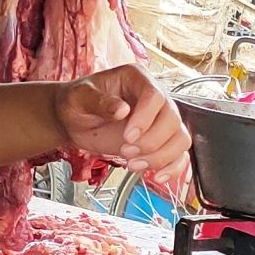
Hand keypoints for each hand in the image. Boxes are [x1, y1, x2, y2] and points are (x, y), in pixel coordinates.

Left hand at [55, 66, 190, 196]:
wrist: (74, 120)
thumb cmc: (76, 103)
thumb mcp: (79, 99)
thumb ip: (98, 102)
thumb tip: (122, 110)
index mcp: (136, 78)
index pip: (155, 95)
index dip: (146, 118)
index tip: (128, 137)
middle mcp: (155, 96)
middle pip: (172, 119)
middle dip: (151, 142)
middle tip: (125, 151)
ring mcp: (160, 119)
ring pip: (180, 138)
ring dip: (161, 156)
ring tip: (133, 164)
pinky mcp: (160, 140)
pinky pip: (179, 154)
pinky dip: (172, 167)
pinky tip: (156, 176)